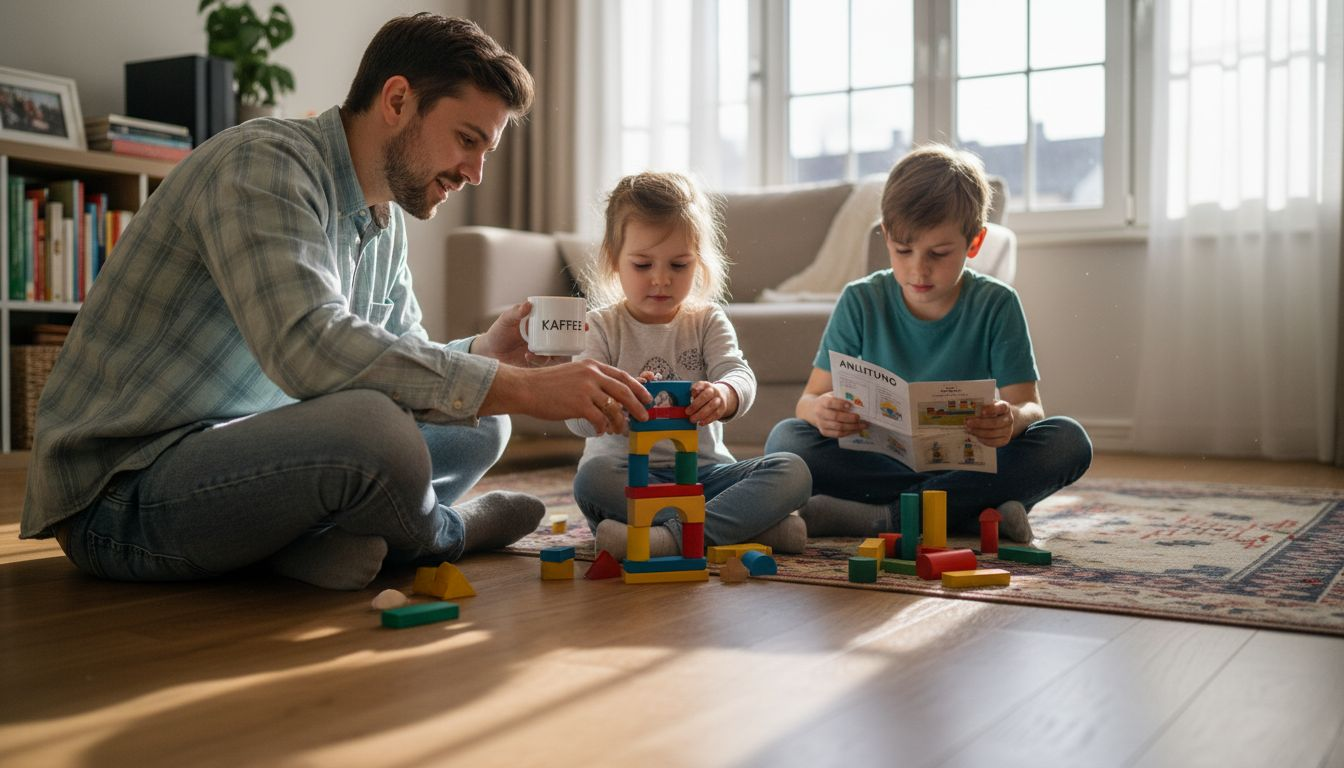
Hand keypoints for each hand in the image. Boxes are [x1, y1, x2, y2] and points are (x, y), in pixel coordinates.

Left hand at [471, 301, 571, 366]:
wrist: (488, 353)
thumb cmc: (497, 334)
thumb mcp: (506, 320)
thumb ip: (516, 312)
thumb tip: (529, 304)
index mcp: (541, 326)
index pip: (563, 323)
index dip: (576, 325)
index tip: (584, 325)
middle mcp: (544, 339)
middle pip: (566, 340)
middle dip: (574, 341)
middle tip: (575, 340)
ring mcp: (541, 352)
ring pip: (558, 353)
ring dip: (556, 353)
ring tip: (543, 351)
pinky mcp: (536, 364)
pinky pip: (545, 364)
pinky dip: (540, 360)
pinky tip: (529, 355)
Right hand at [482, 358, 650, 434]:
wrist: (526, 388)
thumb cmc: (548, 384)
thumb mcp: (574, 374)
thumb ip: (592, 381)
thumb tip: (611, 397)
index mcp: (593, 365)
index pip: (622, 376)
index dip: (638, 388)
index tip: (647, 398)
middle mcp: (592, 374)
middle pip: (624, 391)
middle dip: (637, 406)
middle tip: (644, 416)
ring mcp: (586, 389)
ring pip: (614, 408)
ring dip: (620, 421)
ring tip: (620, 429)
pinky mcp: (579, 404)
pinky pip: (600, 419)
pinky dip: (603, 427)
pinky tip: (600, 431)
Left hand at [686, 381, 736, 425]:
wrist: (721, 395)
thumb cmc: (705, 395)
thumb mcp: (700, 391)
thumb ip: (693, 395)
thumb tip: (684, 404)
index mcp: (706, 385)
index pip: (701, 384)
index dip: (696, 388)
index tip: (691, 393)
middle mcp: (714, 391)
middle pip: (706, 396)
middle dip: (695, 405)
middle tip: (687, 412)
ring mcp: (719, 399)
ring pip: (711, 406)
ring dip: (701, 414)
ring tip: (693, 419)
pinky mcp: (722, 408)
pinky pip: (715, 414)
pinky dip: (707, 420)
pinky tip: (701, 423)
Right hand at [808, 392, 864, 437]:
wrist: (811, 410)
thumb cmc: (826, 401)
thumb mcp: (831, 395)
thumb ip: (841, 396)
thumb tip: (858, 400)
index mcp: (822, 402)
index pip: (830, 403)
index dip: (840, 404)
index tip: (850, 405)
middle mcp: (820, 413)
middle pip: (835, 417)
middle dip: (849, 418)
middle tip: (860, 417)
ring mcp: (821, 424)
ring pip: (838, 427)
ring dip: (852, 427)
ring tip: (863, 425)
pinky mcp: (824, 432)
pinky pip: (838, 434)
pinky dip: (849, 432)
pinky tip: (857, 429)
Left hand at [965, 400, 1014, 447]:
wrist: (1002, 419)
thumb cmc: (992, 411)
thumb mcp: (989, 405)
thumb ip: (982, 406)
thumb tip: (969, 410)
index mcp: (1005, 408)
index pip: (1002, 407)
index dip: (992, 409)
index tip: (982, 411)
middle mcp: (1009, 419)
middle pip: (996, 422)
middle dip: (980, 423)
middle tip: (968, 422)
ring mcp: (1008, 430)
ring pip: (994, 433)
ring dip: (979, 432)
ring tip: (969, 430)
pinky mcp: (1005, 439)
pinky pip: (995, 442)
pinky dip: (984, 440)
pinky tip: (976, 436)